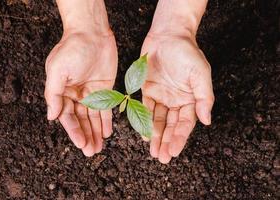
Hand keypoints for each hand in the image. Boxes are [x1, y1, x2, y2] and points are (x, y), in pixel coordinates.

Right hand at [44, 30, 117, 155]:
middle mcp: (75, 95)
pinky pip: (106, 108)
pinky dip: (106, 121)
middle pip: (81, 120)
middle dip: (85, 135)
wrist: (93, 33)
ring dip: (96, 132)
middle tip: (91, 152)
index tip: (80, 144)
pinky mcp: (106, 89)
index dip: (74, 131)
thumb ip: (53, 94)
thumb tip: (51, 117)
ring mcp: (91, 93)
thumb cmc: (72, 49)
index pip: (67, 116)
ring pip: (93, 117)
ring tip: (99, 147)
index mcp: (61, 92)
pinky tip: (107, 133)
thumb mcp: (57, 70)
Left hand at [141, 33, 213, 163]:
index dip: (180, 138)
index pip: (185, 123)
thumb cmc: (187, 53)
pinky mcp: (147, 90)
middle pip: (170, 126)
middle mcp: (175, 101)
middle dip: (166, 142)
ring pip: (157, 120)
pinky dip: (143, 121)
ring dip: (155, 136)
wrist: (168, 35)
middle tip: (162, 158)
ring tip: (154, 151)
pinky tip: (144, 134)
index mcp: (190, 99)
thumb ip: (204, 98)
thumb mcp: (201, 74)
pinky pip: (144, 108)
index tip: (174, 151)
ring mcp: (161, 97)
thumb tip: (206, 121)